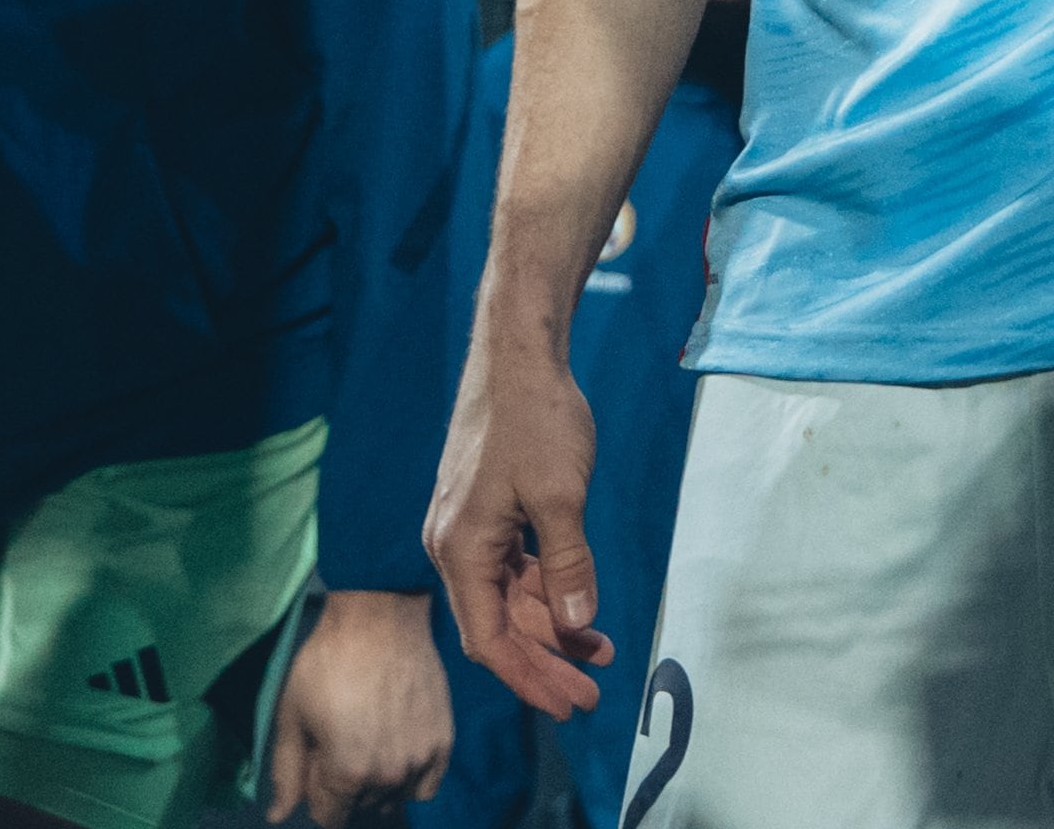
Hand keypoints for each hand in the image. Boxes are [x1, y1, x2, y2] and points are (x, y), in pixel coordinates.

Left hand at [263, 588, 452, 828]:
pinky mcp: (443, 740)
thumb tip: (278, 816)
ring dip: (378, 780)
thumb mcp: (292, 714)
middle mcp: (387, 776)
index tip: (318, 755)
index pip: (328, 816)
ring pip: (391, 796)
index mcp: (347, 773)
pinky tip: (398, 749)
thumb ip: (286, 772)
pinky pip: (426, 785)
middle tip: (343, 737)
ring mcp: (419, 759)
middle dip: (346, 782)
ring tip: (370, 735)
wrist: (380, 613)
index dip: (317, 787)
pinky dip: (411, 778)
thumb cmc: (328, 660)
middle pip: (360, 805)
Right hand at [426, 328, 615, 719]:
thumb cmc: (535, 417)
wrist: (518, 349)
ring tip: (600, 650)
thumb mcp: (560, 496)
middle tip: (592, 689)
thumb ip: (568, 566)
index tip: (568, 704)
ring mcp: (468, 524)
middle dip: (545, 658)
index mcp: (461, 548)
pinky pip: (512, 565)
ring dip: (551, 623)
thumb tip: (578, 626)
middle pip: (498, 623)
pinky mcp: (485, 507)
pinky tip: (578, 601)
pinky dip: (545, 587)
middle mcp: (454, 543)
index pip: (489, 639)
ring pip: (508, 595)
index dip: (529, 677)